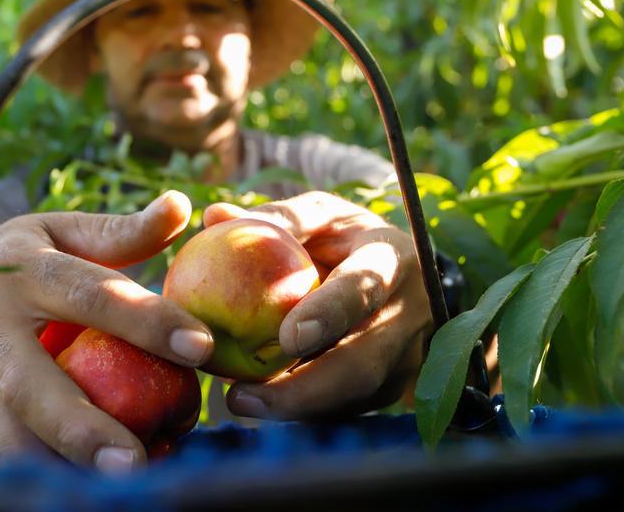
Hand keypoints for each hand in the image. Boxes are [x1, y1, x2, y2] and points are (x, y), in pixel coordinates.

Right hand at [0, 191, 212, 470]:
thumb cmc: (17, 260)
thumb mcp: (59, 231)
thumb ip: (121, 232)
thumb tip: (181, 206)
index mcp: (24, 269)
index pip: (90, 293)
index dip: (145, 318)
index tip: (200, 346)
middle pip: (29, 381)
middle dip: (79, 426)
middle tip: (137, 461)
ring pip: (7, 430)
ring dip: (58, 463)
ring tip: (116, 488)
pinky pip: (6, 450)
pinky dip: (45, 473)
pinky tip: (90, 490)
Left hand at [203, 192, 432, 419]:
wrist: (401, 274)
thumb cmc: (345, 237)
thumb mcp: (320, 215)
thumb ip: (277, 218)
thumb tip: (215, 217)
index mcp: (391, 260)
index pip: (364, 288)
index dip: (330, 314)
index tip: (288, 338)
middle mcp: (407, 314)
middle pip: (363, 365)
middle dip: (305, 390)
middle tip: (242, 397)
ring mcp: (404, 357)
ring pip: (353, 396)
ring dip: (297, 407)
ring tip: (241, 403)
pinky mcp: (389, 387)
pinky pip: (344, 407)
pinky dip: (302, 408)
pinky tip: (261, 405)